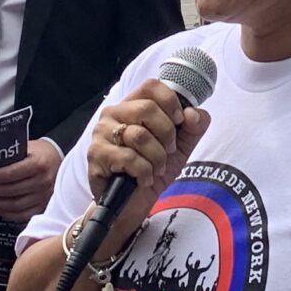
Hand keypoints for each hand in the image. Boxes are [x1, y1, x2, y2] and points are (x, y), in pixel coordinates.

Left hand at [0, 136, 64, 222]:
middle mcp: (42, 181)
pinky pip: (22, 215)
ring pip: (14, 205)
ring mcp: (44, 196)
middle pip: (10, 190)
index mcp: (38, 163)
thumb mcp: (27, 147)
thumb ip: (9, 155)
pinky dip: (7, 213)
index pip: (10, 174)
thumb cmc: (40, 153)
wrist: (61, 161)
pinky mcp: (43, 206)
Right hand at [85, 79, 211, 236]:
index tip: (179, 121)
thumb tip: (193, 113)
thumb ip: (194, 126)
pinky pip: (129, 158)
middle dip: (167, 134)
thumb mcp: (181, 146)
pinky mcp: (96, 156)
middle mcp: (113, 114)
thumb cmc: (153, 168)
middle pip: (147, 109)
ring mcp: (101, 134)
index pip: (151, 86)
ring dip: (157, 157)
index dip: (171, 102)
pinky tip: (144, 179)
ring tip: (156, 168)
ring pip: (139, 135)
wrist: (132, 204)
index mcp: (132, 104)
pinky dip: (145, 172)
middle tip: (169, 151)